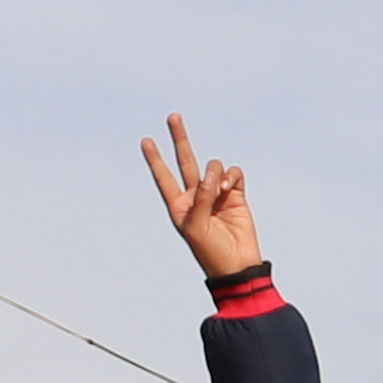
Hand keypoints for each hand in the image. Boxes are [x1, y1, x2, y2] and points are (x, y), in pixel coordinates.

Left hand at [142, 116, 262, 281]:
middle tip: (173, 116)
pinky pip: (233, 174)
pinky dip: (231, 177)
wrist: (237, 265)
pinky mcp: (236, 195)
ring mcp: (217, 194)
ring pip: (213, 168)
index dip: (155, 160)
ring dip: (216, 174)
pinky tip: (231, 189)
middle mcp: (196, 196)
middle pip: (185, 161)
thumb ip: (201, 199)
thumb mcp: (196, 228)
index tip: (145, 141)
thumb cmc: (210, 251)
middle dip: (179, 139)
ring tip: (221, 191)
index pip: (164, 178)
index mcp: (179, 206)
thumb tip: (213, 176)